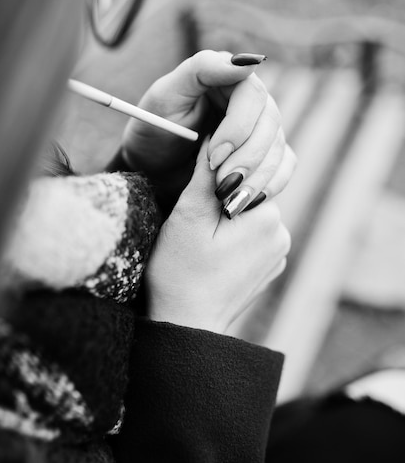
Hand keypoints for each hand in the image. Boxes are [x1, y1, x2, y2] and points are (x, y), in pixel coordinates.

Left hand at [119, 50, 295, 213]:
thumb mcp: (165, 96)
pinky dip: (269, 186)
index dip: (238, 128)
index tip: (214, 156)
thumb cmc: (153, 130)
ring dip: (257, 177)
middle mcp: (250, 101)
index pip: (253, 96)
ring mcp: (261, 129)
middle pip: (270, 124)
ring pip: (279, 148)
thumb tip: (248, 62)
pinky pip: (284, 167)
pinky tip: (246, 201)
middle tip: (220, 186)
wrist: (151, 171)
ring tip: (229, 201)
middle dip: (247, 158)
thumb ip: (202, 69)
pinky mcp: (266, 154)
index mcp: (229, 79)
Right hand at [144, 140, 291, 333]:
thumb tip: (215, 135)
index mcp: (268, 218)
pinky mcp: (269, 270)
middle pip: (248, 195)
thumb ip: (205, 173)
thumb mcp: (187, 216)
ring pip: (249, 216)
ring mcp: (278, 255)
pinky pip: (253, 239)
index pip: (244, 176)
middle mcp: (282, 235)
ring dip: (227, 221)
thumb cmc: (180, 271)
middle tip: (194, 230)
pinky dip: (234, 241)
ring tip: (202, 247)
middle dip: (222, 203)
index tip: (195, 207)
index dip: (215, 184)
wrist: (185, 327)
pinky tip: (213, 259)